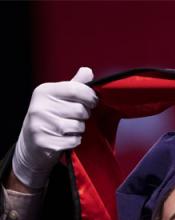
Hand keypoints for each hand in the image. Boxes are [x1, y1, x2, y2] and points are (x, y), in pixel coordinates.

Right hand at [12, 67, 97, 189]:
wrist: (32, 142)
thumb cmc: (50, 117)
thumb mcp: (58, 98)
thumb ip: (74, 85)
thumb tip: (88, 72)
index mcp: (44, 91)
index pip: (77, 89)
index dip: (91, 96)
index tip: (93, 101)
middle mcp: (40, 106)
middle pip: (81, 110)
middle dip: (85, 115)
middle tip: (77, 117)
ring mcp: (41, 125)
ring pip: (78, 126)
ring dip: (80, 129)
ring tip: (70, 128)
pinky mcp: (45, 142)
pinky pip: (74, 141)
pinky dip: (75, 140)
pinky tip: (66, 138)